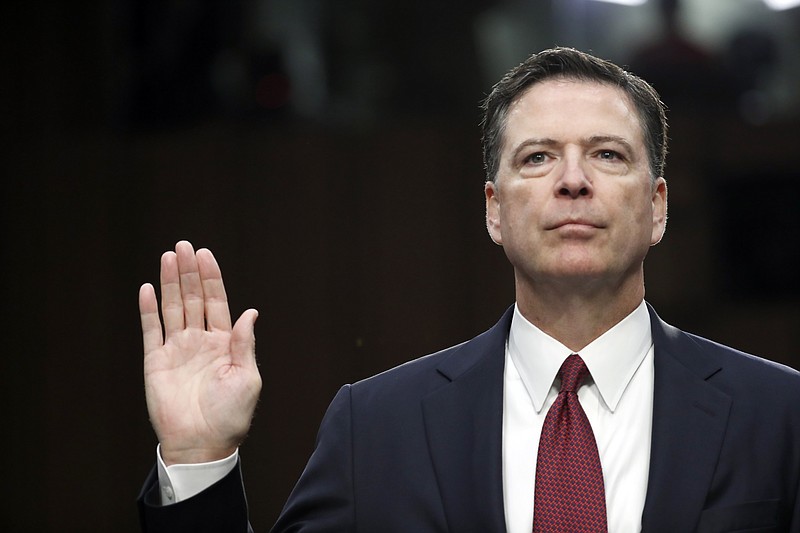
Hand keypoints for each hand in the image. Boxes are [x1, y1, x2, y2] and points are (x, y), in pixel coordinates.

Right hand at [139, 241, 261, 464]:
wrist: (202, 444)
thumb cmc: (230, 416)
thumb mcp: (247, 378)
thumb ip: (244, 344)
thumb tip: (251, 312)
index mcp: (224, 344)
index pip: (217, 302)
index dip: (211, 278)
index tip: (205, 254)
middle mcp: (200, 342)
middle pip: (193, 298)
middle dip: (189, 272)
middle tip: (183, 245)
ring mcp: (177, 350)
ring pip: (172, 308)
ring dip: (170, 282)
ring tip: (168, 257)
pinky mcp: (156, 362)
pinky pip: (151, 330)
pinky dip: (149, 310)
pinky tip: (149, 288)